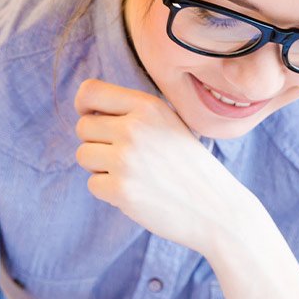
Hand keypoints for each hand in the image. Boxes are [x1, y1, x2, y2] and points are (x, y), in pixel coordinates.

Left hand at [74, 78, 251, 254]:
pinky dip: (109, 191)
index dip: (84, 105)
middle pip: (83, 126)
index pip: (89, 91)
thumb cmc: (187, 165)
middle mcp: (134, 128)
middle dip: (96, 142)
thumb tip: (87, 109)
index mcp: (147, 106)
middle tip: (124, 156)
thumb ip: (133, 113)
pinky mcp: (120, 189)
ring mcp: (125, 159)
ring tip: (132, 174)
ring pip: (84, 155)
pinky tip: (136, 191)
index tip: (92, 117)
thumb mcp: (168, 123)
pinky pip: (92, 184)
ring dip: (100, 167)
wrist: (216, 207)